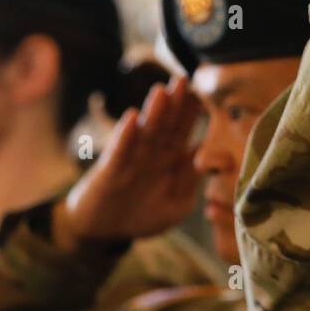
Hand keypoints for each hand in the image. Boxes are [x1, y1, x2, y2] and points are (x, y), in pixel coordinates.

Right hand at [52, 77, 201, 251]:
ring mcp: (132, 159)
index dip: (193, 113)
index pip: (184, 131)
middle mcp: (152, 154)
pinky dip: (126, 135)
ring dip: (154, 112)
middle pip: (167, 124)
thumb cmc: (142, 215)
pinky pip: (120, 150)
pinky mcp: (111, 170)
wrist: (103, 230)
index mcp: (170, 159)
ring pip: (146, 132)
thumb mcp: (176, 205)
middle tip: (184, 80)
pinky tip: (133, 117)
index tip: (206, 92)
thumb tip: (204, 160)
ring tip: (162, 91)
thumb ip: (191, 183)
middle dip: (176, 103)